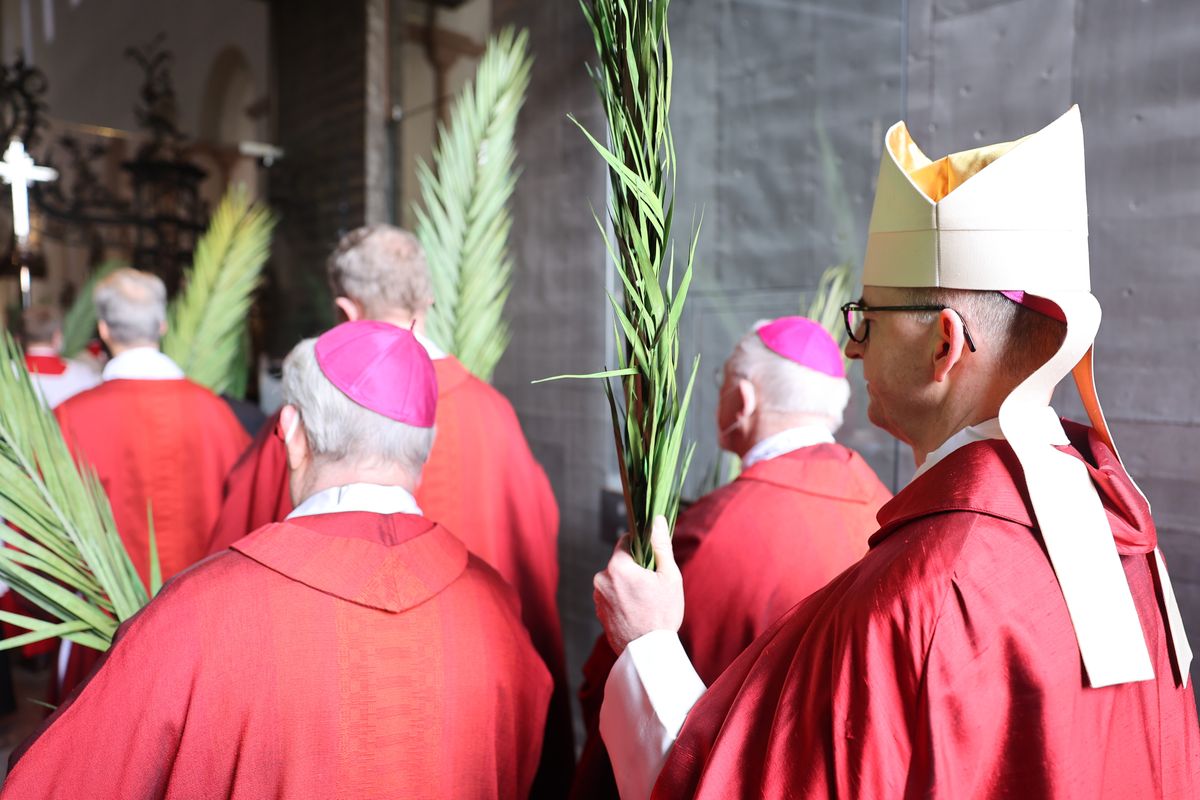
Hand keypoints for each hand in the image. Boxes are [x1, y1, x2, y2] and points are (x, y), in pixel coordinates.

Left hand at [593, 515, 684, 653]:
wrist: (649, 653)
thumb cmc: (662, 614)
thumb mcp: (669, 576)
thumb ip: (661, 545)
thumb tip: (658, 520)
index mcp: (618, 567)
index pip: (625, 542)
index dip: (640, 547)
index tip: (651, 559)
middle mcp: (601, 579)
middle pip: (620, 562)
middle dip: (635, 568)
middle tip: (652, 585)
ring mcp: (597, 596)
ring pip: (615, 579)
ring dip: (627, 584)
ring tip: (645, 601)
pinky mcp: (598, 611)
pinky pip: (611, 595)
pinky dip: (621, 598)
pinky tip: (636, 610)